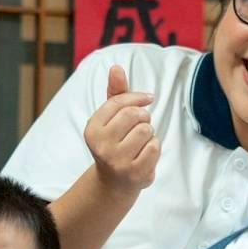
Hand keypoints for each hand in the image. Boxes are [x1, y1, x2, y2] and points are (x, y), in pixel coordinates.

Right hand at [85, 64, 157, 191]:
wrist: (115, 181)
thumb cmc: (115, 141)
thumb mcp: (111, 117)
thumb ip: (115, 92)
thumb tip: (116, 67)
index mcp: (92, 128)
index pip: (119, 102)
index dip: (137, 98)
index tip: (148, 98)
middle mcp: (101, 145)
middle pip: (135, 115)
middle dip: (143, 117)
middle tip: (140, 126)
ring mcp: (118, 161)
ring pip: (147, 130)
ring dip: (149, 133)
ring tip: (140, 142)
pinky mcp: (135, 173)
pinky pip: (155, 147)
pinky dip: (155, 147)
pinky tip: (145, 154)